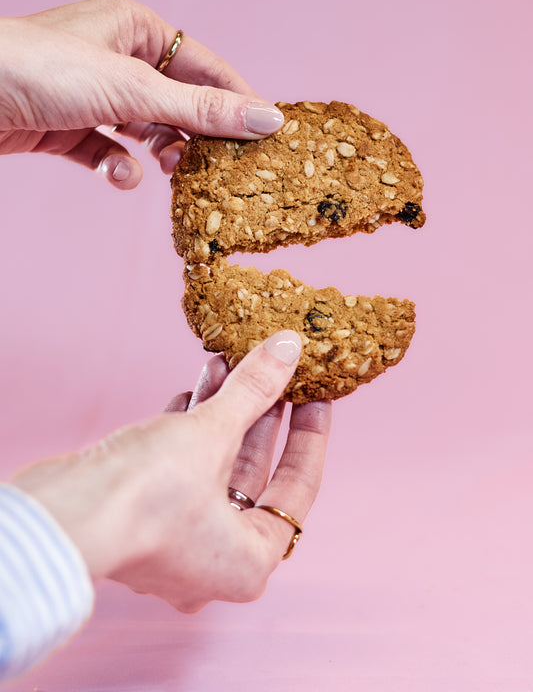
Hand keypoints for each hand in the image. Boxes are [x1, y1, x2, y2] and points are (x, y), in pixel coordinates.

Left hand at [0, 0, 283, 188]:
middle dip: (193, 135)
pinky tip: (118, 174)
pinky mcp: (66, 127)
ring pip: (144, 130)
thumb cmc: (42, 70)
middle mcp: (113, 56)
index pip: (202, 65)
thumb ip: (201, 108)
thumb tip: (266, 118)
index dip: (235, 99)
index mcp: (133, 27)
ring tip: (170, 171)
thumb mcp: (134, 89)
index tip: (266, 134)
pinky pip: (108, 151)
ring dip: (158, 154)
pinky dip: (118, 167)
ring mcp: (89, 93)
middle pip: (175, 101)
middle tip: (217, 166)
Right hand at [11, 331, 330, 611]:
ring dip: (219, 412)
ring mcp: (176, 540)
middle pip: (252, 473)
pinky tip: (190, 393)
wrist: (61, 514)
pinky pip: (180, 469)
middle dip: (258, 414)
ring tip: (225, 362)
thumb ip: (256, 390)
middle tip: (273, 371)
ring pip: (212, 466)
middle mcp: (214, 560)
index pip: (298, 487)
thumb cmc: (146, 495)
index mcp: (249, 561)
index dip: (310, 435)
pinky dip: (188, 429)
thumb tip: (289, 347)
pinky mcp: (142, 517)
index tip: (317, 395)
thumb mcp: (214, 434)